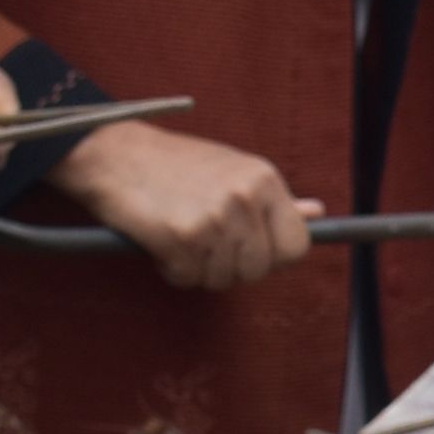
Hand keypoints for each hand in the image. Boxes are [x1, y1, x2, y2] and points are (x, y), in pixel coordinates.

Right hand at [53, 121, 310, 289]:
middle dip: (232, 267)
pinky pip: (189, 278)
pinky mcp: (180, 237)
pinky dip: (173, 269)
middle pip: (259, 269)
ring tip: (182, 235)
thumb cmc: (176, 165)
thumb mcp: (234, 171)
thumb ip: (274, 200)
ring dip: (199, 268)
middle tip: (205, 243)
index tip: (250, 249)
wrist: (116, 155)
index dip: (273, 256)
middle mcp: (244, 198)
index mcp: (263, 180)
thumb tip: (317, 214)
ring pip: (223, 279)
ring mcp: (213, 218)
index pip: (297, 246)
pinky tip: (162, 241)